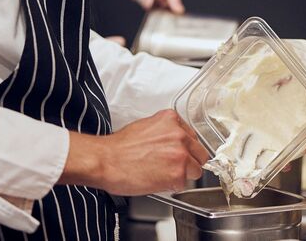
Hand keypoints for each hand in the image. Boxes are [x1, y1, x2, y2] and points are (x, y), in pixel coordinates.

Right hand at [60, 109, 208, 195]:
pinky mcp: (178, 174)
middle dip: (189, 161)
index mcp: (171, 120)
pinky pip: (183, 184)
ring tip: (163, 174)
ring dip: (182, 175)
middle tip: (173, 167)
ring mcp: (180, 154)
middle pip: (199, 153)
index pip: (192, 137)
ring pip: (196, 170)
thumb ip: (165, 132)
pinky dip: (172, 186)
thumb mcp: (146, 126)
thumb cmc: (119, 147)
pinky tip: (157, 181)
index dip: (185, 148)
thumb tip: (173, 143)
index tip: (179, 154)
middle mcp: (179, 135)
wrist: (106, 160)